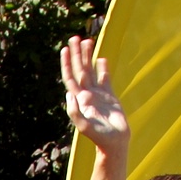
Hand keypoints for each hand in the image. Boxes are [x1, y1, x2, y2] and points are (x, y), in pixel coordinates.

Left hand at [59, 37, 128, 154]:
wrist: (114, 142)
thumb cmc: (98, 137)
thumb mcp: (84, 126)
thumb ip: (75, 111)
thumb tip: (68, 94)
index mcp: (79, 99)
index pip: (70, 77)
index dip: (67, 63)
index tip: (65, 49)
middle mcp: (87, 94)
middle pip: (80, 69)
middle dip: (77, 54)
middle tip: (75, 37)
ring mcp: (98, 94)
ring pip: (91, 71)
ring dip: (88, 57)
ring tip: (88, 41)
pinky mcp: (110, 96)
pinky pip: (105, 78)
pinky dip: (103, 68)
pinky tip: (101, 58)